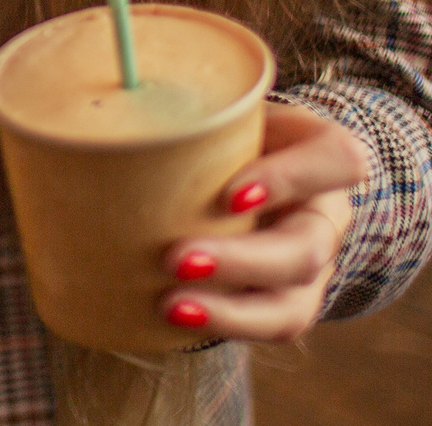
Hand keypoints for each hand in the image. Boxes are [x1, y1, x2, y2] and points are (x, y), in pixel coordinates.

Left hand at [158, 102, 368, 341]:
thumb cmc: (228, 128)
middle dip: (243, 262)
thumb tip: (94, 120)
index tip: (231, 194)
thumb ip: (184, 109)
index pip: (337, 160)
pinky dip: (223, 325)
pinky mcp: (286, 300)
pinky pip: (268, 326)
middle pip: (307, 248)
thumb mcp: (222, 105)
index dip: (289, 180)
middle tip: (175, 258)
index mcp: (322, 154)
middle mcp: (325, 214)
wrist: (255, 165)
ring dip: (231, 311)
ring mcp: (311, 267)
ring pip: (292, 303)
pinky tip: (175, 317)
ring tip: (171, 306)